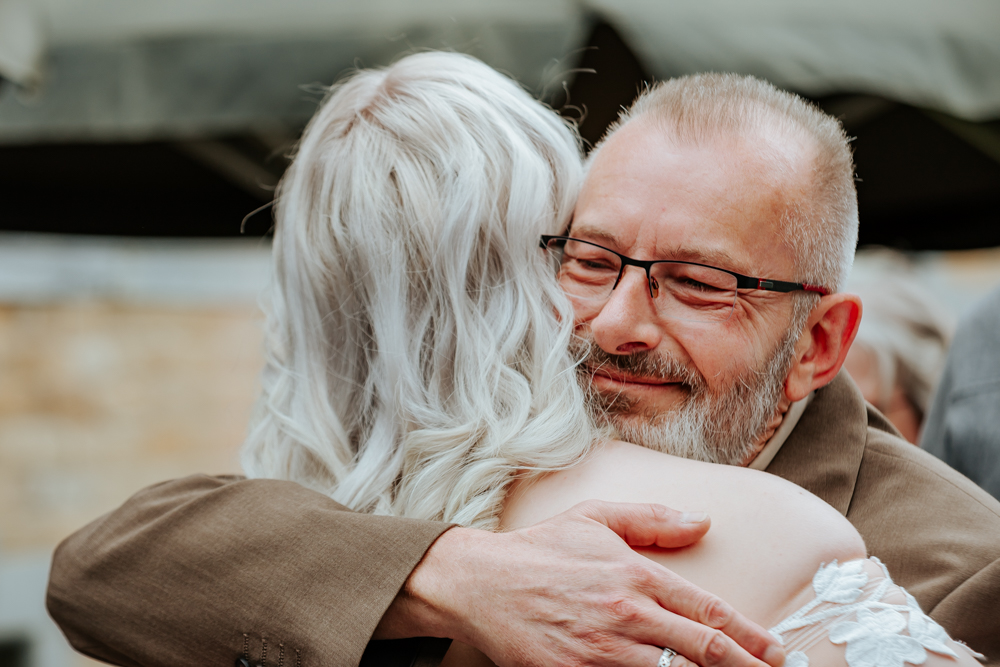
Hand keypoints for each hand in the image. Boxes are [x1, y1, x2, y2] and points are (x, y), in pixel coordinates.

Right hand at [375, 500, 784, 666]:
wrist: (480, 582)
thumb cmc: (541, 549)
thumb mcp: (595, 517)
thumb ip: (652, 519)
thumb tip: (703, 521)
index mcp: (636, 574)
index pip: (709, 610)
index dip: (751, 634)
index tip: (775, 649)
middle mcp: (627, 613)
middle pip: (704, 651)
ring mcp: (602, 651)